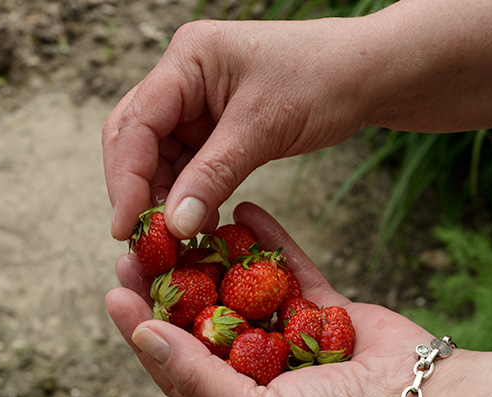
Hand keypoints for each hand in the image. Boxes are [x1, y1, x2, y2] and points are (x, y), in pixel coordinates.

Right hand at [101, 18, 372, 241]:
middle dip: (137, 190)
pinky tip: (198, 224)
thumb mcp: (262, 129)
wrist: (365, 76)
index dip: (126, 180)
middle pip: (136, 139)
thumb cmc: (320, 82)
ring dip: (164, 199)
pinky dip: (189, 196)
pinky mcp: (216, 127)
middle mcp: (183, 78)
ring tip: (177, 240)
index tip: (125, 228)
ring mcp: (198, 103)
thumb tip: (173, 227)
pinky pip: (189, 166)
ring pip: (160, 158)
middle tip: (143, 239)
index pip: (136, 123)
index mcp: (188, 60)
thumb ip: (212, 177)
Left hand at [105, 202, 436, 396]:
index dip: (141, 327)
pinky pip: (289, 270)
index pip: (174, 364)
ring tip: (185, 223)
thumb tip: (142, 336)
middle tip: (142, 246)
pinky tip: (247, 212)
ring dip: (215, 259)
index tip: (116, 288)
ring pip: (243, 290)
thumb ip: (197, 378)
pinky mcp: (322, 309)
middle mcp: (257, 371)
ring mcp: (291, 337)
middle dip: (171, 285)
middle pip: (202, 322)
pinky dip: (269, 243)